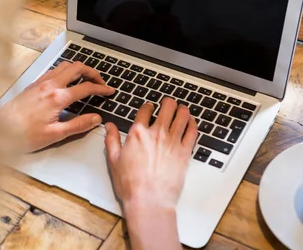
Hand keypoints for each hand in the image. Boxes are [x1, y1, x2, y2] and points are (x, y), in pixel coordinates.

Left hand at [0, 61, 114, 151]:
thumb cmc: (22, 135)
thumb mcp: (55, 134)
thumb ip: (78, 125)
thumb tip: (95, 119)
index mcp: (57, 97)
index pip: (86, 88)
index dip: (101, 88)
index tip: (109, 91)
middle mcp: (50, 85)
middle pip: (77, 68)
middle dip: (93, 72)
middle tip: (101, 81)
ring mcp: (41, 82)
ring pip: (65, 65)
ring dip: (79, 69)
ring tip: (86, 78)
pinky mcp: (34, 84)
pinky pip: (54, 70)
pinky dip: (66, 71)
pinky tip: (67, 80)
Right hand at [104, 98, 197, 249]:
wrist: (148, 200)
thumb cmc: (131, 184)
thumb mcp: (114, 160)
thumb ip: (112, 139)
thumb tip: (109, 126)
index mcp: (138, 133)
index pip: (145, 110)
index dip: (148, 107)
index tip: (150, 108)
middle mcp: (157, 133)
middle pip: (167, 107)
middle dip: (168, 103)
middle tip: (168, 104)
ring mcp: (172, 141)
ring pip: (182, 115)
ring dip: (182, 110)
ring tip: (182, 109)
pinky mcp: (184, 152)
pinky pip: (192, 131)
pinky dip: (192, 124)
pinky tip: (191, 122)